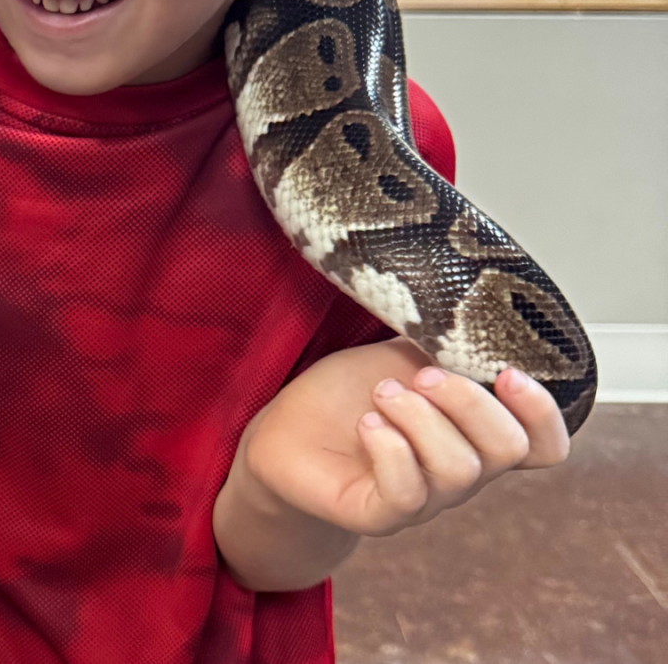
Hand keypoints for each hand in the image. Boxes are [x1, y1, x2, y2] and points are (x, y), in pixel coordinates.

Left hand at [246, 338, 568, 537]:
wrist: (284, 430)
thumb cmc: (347, 393)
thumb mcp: (403, 354)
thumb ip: (446, 345)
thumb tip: (477, 317)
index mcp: (476, 433)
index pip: (545, 445)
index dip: (542, 412)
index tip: (507, 372)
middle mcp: (461, 471)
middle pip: (507, 449)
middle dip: (469, 401)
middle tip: (422, 375)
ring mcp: (424, 498)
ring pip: (460, 470)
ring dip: (421, 418)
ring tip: (383, 393)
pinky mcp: (378, 514)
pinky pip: (407, 494)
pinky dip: (390, 448)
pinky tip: (369, 423)